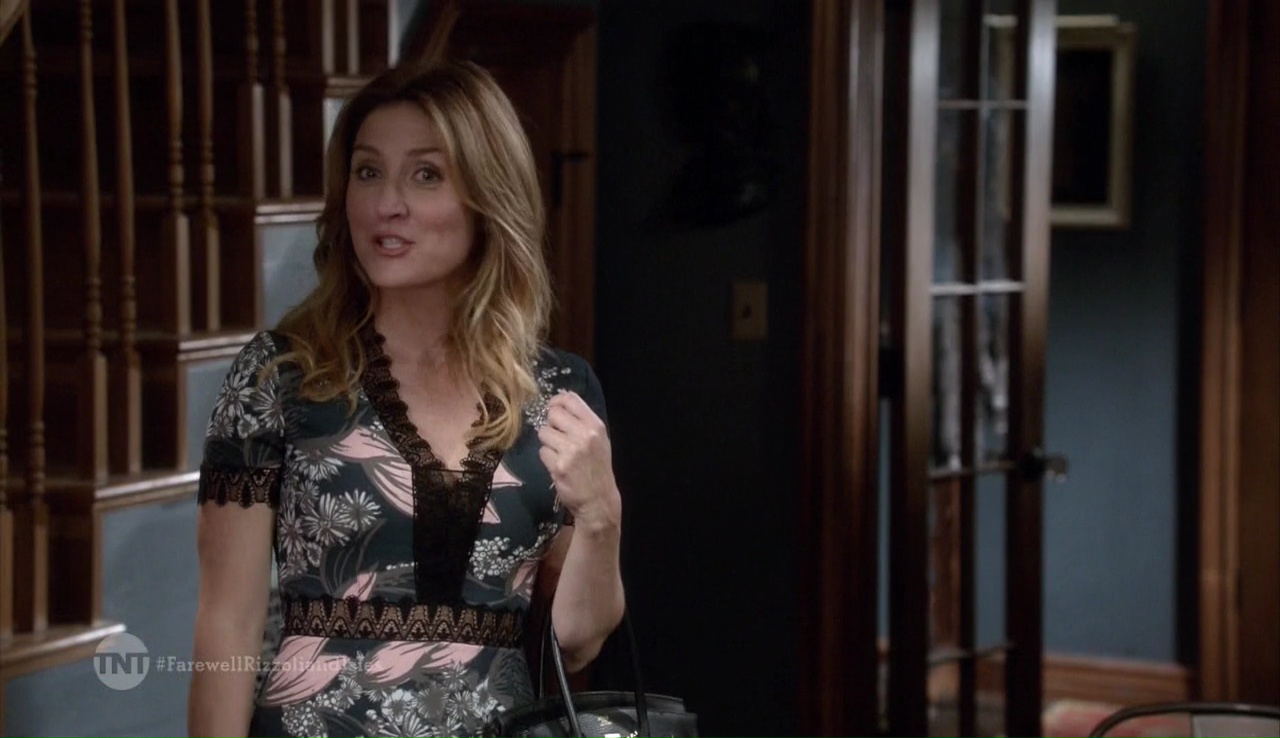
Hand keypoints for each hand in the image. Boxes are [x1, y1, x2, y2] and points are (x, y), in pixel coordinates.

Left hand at [537, 390, 620, 527]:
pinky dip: (547, 458)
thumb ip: (581, 421)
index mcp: (595, 426)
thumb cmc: (597, 468)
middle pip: (553, 414)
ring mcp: (570, 451)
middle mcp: (584, 435)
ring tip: (559, 452)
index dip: (556, 401)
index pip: (570, 399)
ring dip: (548, 442)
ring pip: (544, 433)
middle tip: (557, 435)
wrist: (598, 499)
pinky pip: (542, 452)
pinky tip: (557, 465)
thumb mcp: (598, 440)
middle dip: (550, 423)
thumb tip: (559, 401)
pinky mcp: (558, 466)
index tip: (552, 408)